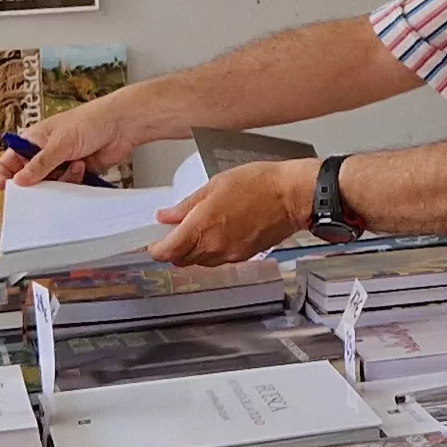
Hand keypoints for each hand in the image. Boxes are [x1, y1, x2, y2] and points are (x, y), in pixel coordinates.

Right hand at [0, 88, 168, 186]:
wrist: (121, 125)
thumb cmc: (90, 121)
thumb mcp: (59, 143)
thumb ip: (39, 164)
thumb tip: (19, 180)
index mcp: (33, 140)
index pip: (9, 161)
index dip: (3, 175)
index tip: (4, 188)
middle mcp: (44, 153)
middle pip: (29, 178)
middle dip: (36, 184)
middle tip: (45, 184)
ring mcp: (60, 164)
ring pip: (49, 186)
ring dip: (61, 181)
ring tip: (74, 166)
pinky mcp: (76, 173)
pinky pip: (67, 188)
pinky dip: (74, 182)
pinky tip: (83, 167)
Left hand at [148, 159, 314, 266]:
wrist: (292, 196)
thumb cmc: (260, 184)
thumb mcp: (215, 185)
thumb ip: (187, 205)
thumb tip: (166, 216)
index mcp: (202, 226)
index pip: (166, 251)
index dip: (155, 248)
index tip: (154, 239)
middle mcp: (214, 246)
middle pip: (181, 260)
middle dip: (174, 248)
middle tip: (176, 230)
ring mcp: (230, 254)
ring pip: (200, 261)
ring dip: (194, 250)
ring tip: (202, 227)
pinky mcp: (244, 256)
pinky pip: (219, 259)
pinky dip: (213, 250)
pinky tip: (221, 230)